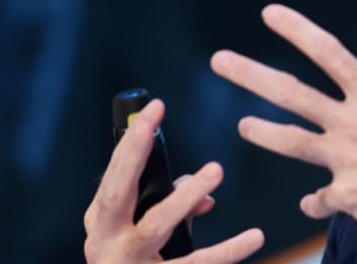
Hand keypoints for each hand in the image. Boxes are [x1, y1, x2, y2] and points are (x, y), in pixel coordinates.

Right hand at [83, 99, 264, 262]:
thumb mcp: (139, 229)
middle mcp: (107, 240)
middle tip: (150, 127)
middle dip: (133, 157)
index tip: (155, 108)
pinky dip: (228, 250)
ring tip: (214, 171)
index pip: (115, 173)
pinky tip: (254, 237)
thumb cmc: (134, 260)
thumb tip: (207, 197)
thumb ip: (170, 204)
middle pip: (116, 194)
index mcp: (102, 219)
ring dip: (185, 195)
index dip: (132, 141)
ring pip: (157, 224)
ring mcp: (129, 263)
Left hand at [211, 6, 356, 260]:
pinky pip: (321, 198)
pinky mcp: (349, 198)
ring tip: (242, 126)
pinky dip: (316, 198)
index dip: (296, 30)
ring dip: (264, 134)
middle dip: (250, 75)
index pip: (329, 54)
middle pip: (291, 95)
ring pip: (291, 144)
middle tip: (217, 60)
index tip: (268, 14)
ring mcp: (347, 164)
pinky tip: (312, 199)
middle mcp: (354, 126)